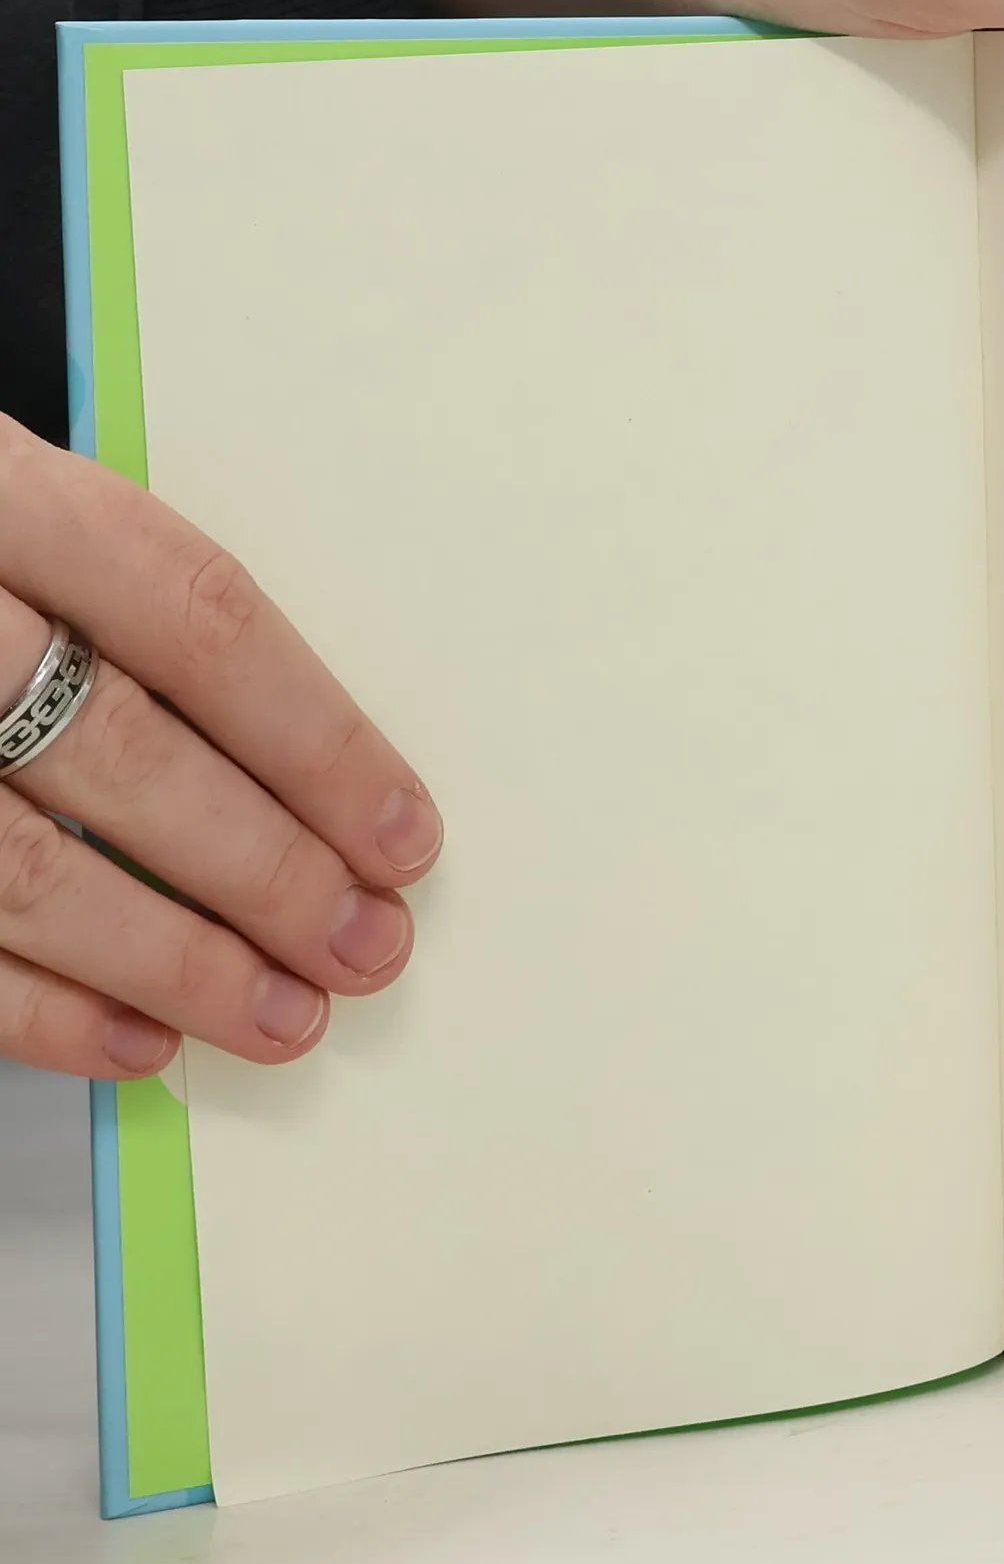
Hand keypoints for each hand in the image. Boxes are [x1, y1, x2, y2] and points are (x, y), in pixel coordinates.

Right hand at [0, 417, 440, 1078]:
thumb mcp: (22, 521)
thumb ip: (134, 621)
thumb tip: (320, 786)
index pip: (192, 616)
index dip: (316, 739)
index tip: (404, 836)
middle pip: (120, 750)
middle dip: (266, 870)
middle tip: (367, 947)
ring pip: (20, 869)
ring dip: (175, 961)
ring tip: (285, 1017)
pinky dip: (37, 1012)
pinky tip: (140, 1042)